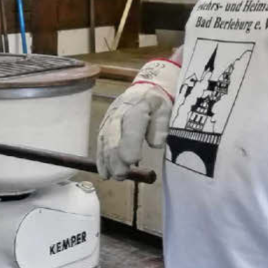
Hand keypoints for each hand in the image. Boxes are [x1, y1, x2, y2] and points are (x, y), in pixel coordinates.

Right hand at [96, 59, 179, 180]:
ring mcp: (109, 119)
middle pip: (114, 134)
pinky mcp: (105, 126)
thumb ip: (161, 125)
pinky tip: (103, 172)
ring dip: (106, 159)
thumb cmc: (158, 103)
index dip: (130, 142)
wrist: (145, 90)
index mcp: (137, 107)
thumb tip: (156, 144)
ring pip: (105, 139)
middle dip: (115, 156)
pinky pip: (101, 142)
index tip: (131, 161)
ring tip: (111, 177)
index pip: (131, 125)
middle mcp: (119, 112)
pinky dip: (101, 157)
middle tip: (120, 175)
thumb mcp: (166, 109)